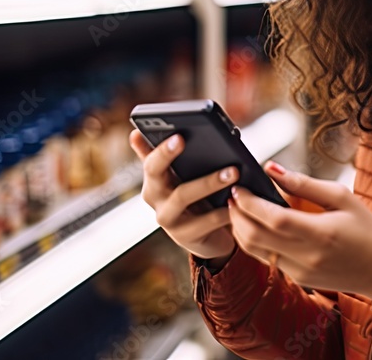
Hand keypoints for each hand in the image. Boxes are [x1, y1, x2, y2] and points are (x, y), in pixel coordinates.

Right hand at [128, 129, 237, 261]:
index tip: (176, 135)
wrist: (207, 237)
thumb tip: (134, 134)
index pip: (150, 161)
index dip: (160, 149)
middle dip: (170, 156)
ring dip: (208, 182)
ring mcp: (168, 219)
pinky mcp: (186, 237)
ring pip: (182, 196)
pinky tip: (237, 201)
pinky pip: (204, 223)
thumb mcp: (180, 176)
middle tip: (188, 140)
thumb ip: (163, 156)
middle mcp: (155, 198)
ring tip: (233, 172)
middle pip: (157, 175)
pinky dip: (222, 211)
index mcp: (154, 180)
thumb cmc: (195, 198)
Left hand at [228, 162, 371, 308]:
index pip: (273, 219)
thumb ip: (304, 184)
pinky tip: (255, 225)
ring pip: (254, 251)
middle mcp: (307, 256)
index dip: (250, 204)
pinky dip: (254, 241)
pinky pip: (266, 258)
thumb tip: (271, 168)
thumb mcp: (341, 197)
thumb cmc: (366, 228)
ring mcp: (300, 271)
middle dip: (237, 215)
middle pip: (255, 238)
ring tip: (239, 208)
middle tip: (232, 196)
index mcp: (320, 234)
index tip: (239, 188)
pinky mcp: (297, 278)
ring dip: (240, 229)